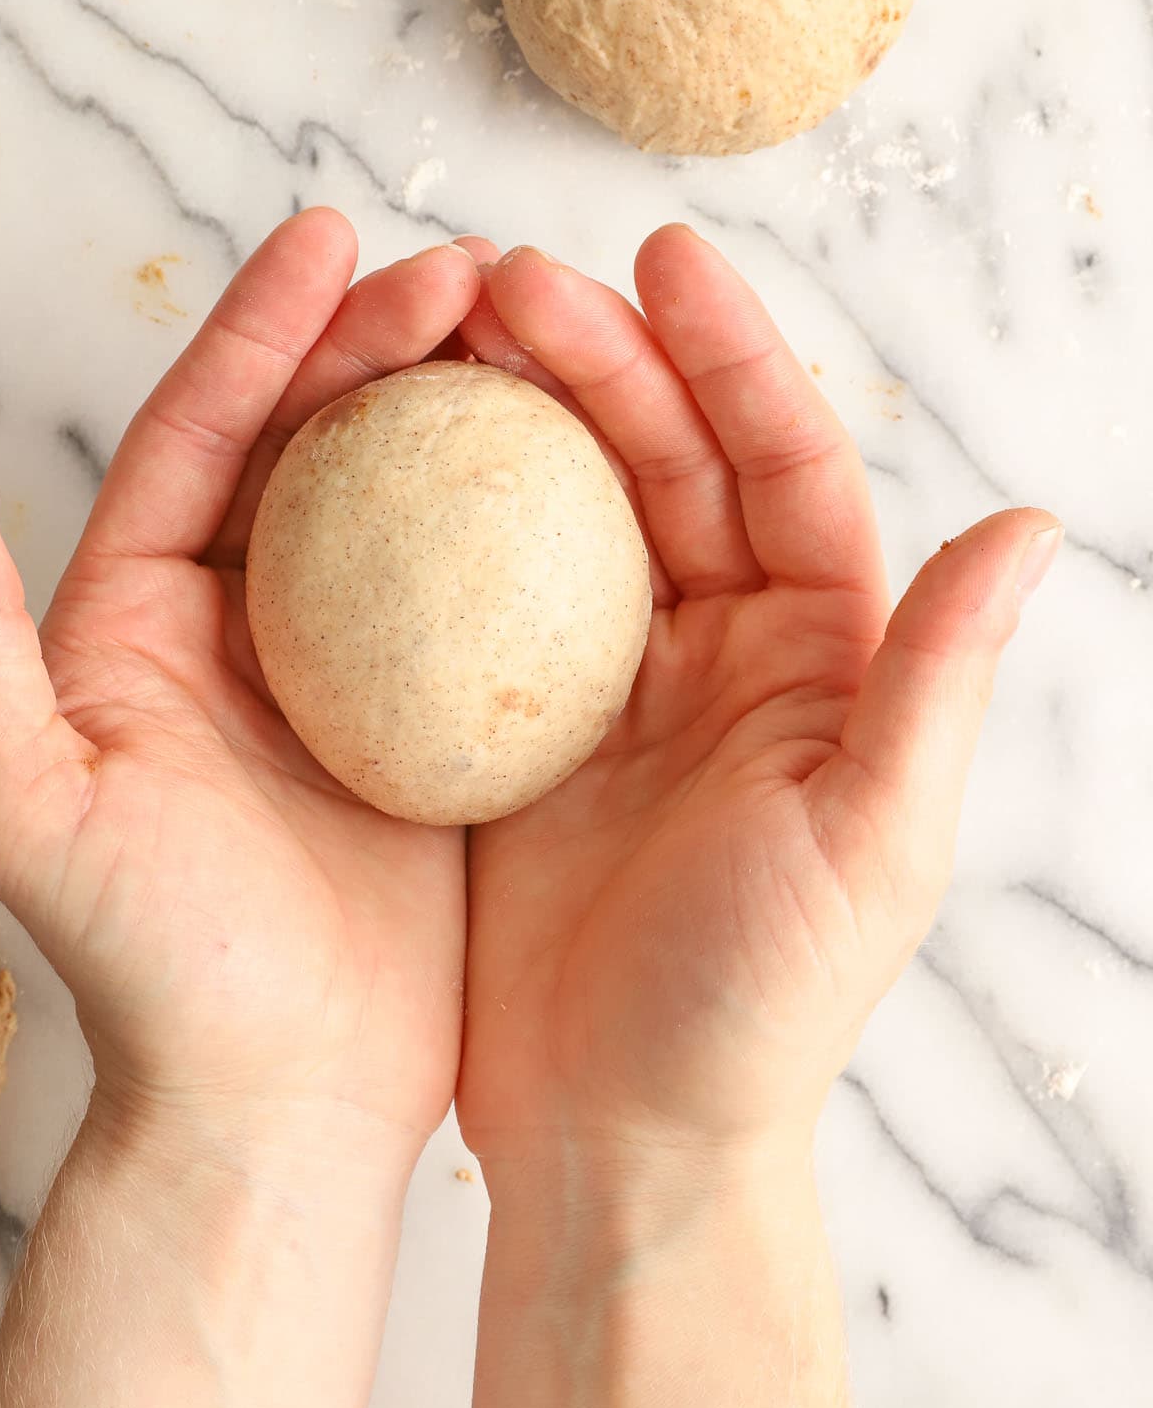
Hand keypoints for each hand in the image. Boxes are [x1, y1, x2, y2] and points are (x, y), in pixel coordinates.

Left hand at [0, 210, 481, 1171]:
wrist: (276, 1105)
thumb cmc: (145, 969)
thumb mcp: (32, 801)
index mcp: (139, 615)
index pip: (201, 436)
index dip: (260, 328)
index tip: (332, 240)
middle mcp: (242, 621)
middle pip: (314, 443)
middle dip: (379, 340)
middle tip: (467, 274)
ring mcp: (347, 666)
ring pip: (408, 503)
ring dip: (465, 411)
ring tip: (539, 332)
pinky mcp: (434, 719)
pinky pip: (487, 597)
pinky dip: (533, 525)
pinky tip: (594, 467)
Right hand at [456, 230, 1058, 1172]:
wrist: (618, 1146)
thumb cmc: (753, 1014)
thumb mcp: (867, 844)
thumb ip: (935, 679)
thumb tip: (1029, 521)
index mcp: (819, 659)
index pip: (783, 468)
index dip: (730, 357)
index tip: (659, 260)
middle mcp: (723, 652)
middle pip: (667, 465)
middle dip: (601, 357)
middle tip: (509, 281)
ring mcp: (612, 687)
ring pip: (566, 513)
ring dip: (516, 419)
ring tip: (440, 333)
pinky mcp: (516, 734)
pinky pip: (476, 599)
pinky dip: (434, 528)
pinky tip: (379, 465)